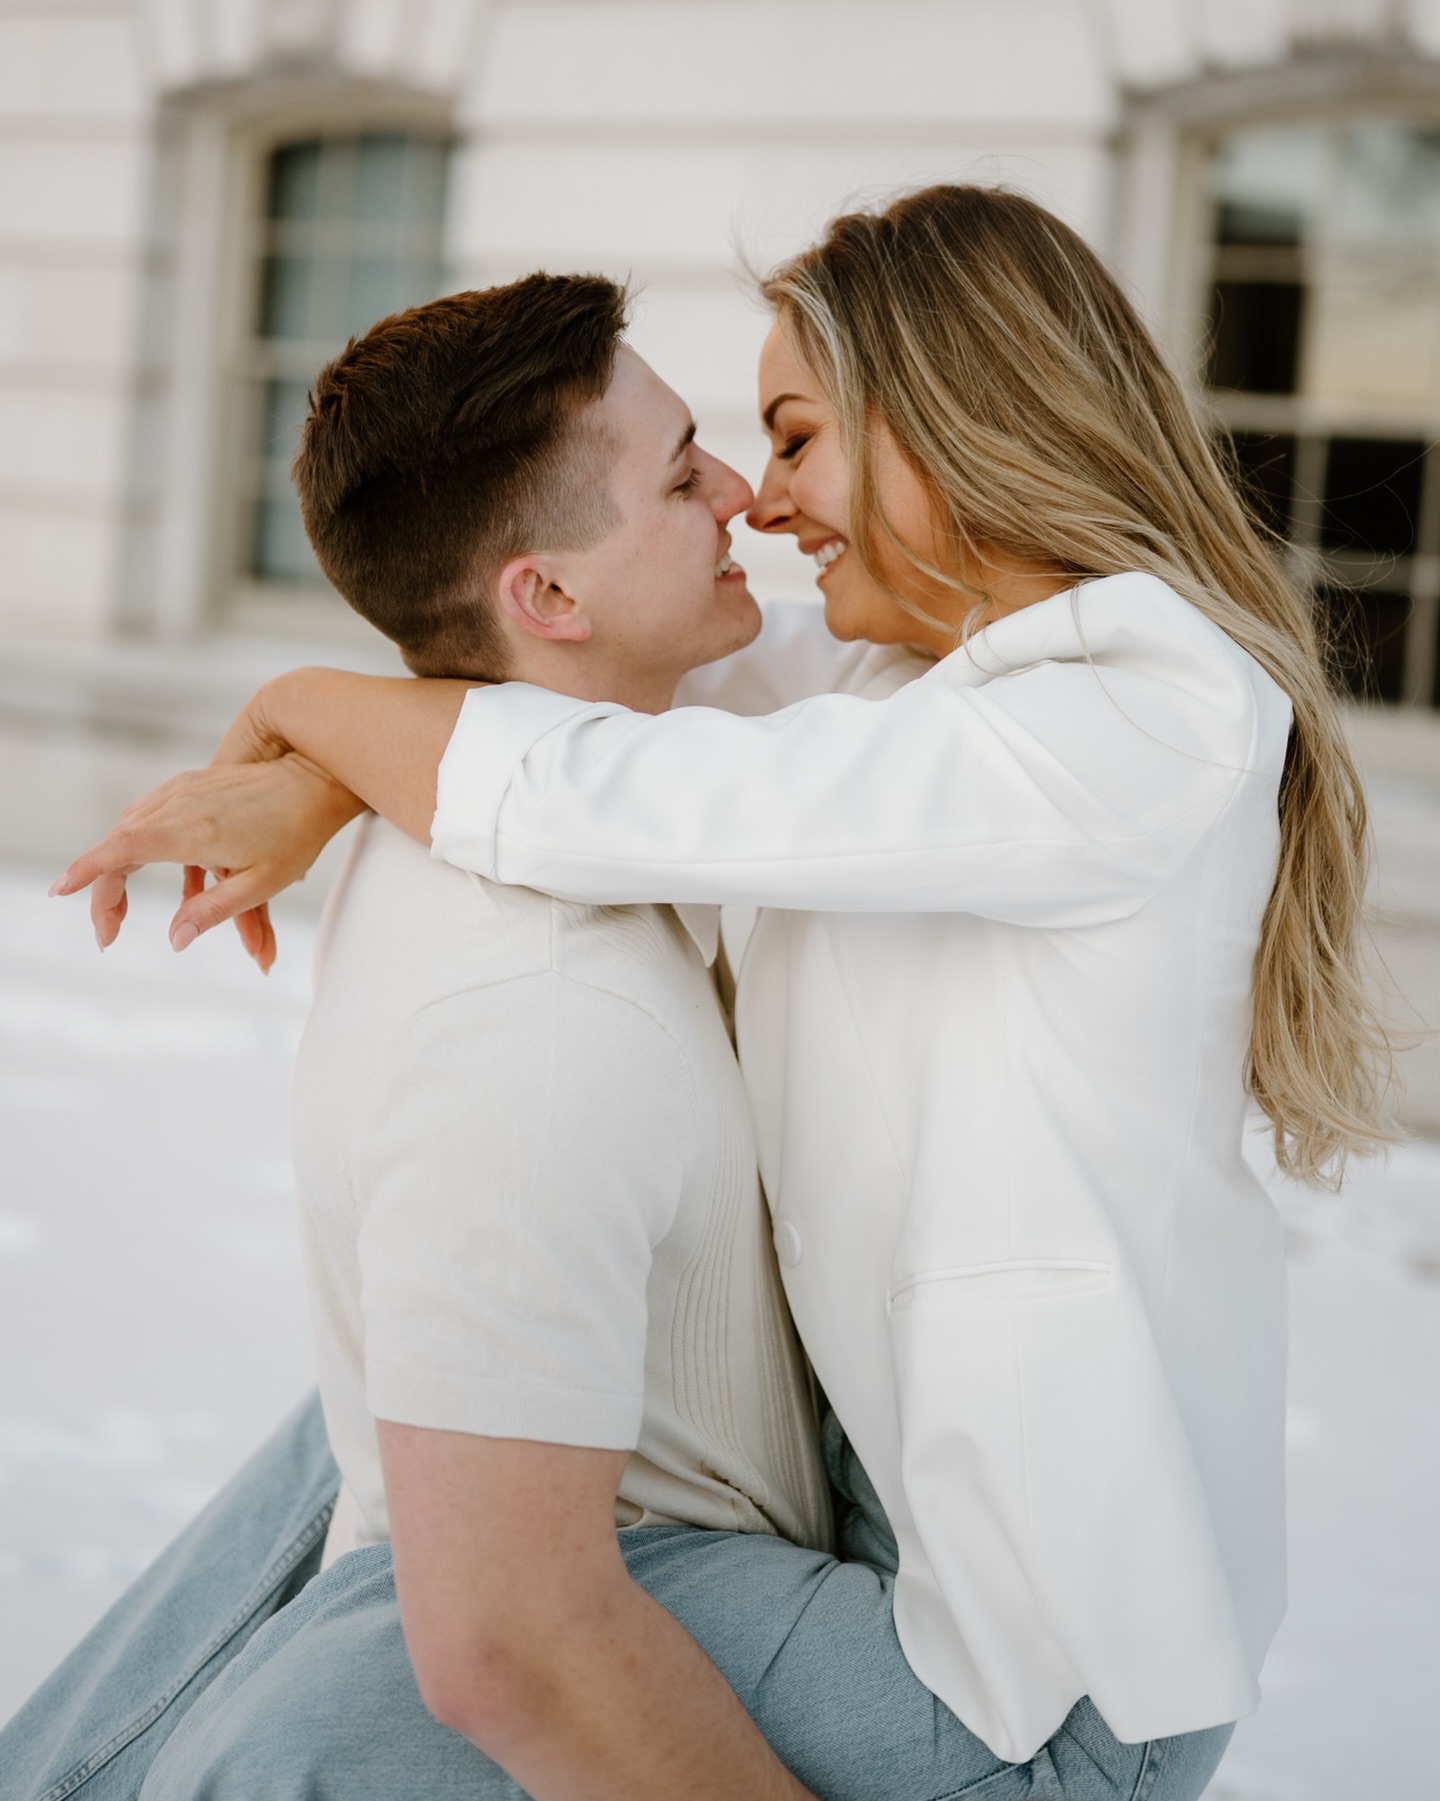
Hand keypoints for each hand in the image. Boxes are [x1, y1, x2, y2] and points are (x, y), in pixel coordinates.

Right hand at [51, 755, 364, 968]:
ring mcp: (183, 790)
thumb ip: (214, 912)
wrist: (315, 780)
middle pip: (119, 847)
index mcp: (192, 832)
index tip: (61, 891)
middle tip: (109, 934)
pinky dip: (134, 843)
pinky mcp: (191, 784)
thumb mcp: (261, 883)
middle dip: (105, 892)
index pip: (121, 851)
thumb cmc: (297, 833)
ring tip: (118, 910)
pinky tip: (140, 868)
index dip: (87, 872)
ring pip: (130, 829)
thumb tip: (175, 939)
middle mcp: (179, 805)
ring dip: (117, 868)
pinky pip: (148, 815)